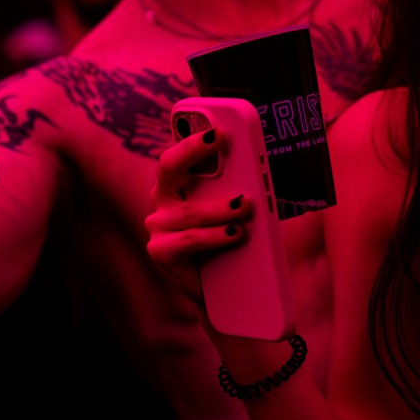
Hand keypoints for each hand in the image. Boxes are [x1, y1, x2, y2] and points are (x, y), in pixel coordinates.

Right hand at [144, 128, 254, 302]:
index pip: (180, 153)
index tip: (217, 129)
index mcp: (179, 183)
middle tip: (219, 142)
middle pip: (169, 167)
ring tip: (244, 206)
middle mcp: (163, 200)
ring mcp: (159, 226)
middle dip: (193, 150)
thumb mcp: (237, 208)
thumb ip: (240, 186)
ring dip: (220, 207)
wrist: (224, 289)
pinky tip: (235, 233)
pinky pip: (189, 239)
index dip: (193, 137)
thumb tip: (260, 166)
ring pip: (189, 210)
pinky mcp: (161, 252)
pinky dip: (215, 235)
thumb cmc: (231, 240)